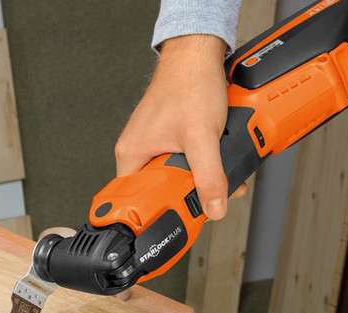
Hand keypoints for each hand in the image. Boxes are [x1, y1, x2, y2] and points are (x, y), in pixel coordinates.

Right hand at [115, 34, 244, 220]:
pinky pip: (185, 163)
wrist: (199, 56)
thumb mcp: (202, 137)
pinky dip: (203, 166)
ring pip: (177, 178)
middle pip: (160, 192)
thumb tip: (213, 207)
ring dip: (200, 180)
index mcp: (131, 154)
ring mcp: (154, 144)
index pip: (135, 201)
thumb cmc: (189, 85)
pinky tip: (216, 160)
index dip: (158, 212)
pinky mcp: (170, 138)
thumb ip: (209, 175)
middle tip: (206, 195)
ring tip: (214, 174)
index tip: (178, 220)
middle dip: (188, 196)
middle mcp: (138, 150)